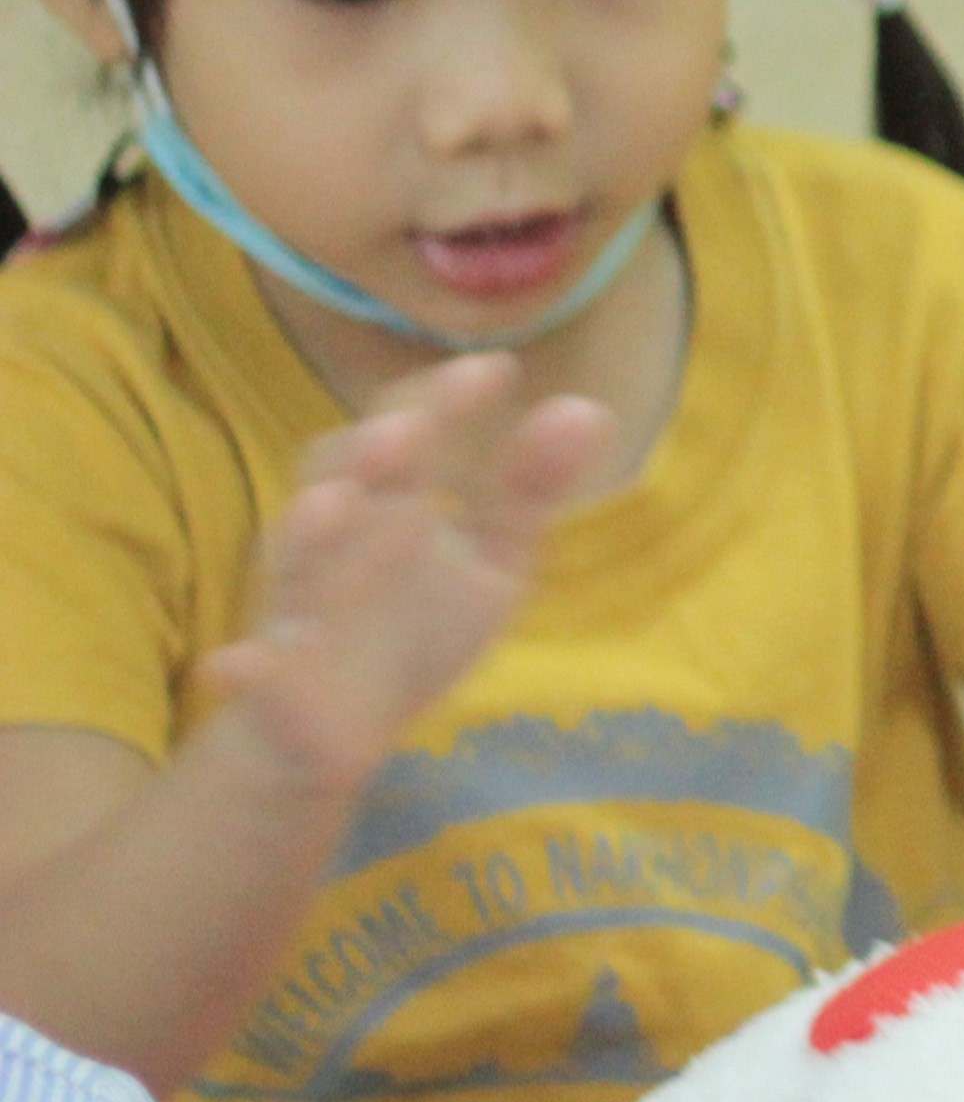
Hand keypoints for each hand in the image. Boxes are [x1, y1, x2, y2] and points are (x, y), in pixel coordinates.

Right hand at [203, 359, 609, 798]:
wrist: (335, 731)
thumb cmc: (419, 624)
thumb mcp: (492, 557)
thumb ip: (530, 490)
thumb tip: (588, 408)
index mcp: (387, 498)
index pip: (403, 428)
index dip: (437, 399)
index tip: (492, 371)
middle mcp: (333, 538)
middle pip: (336, 476)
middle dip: (368, 452)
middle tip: (410, 433)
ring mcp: (297, 606)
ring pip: (290, 561)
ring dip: (306, 533)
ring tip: (331, 507)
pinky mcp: (272, 682)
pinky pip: (250, 673)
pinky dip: (244, 667)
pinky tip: (237, 666)